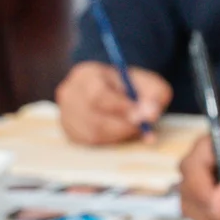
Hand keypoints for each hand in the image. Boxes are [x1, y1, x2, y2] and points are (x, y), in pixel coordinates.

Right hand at [55, 61, 171, 143]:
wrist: (116, 94)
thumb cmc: (133, 88)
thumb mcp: (149, 85)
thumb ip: (153, 96)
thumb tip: (149, 115)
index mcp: (86, 75)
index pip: (98, 94)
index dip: (121, 109)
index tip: (143, 118)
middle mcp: (69, 94)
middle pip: (93, 118)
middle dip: (123, 126)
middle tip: (144, 129)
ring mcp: (66, 116)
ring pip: (94, 134)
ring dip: (119, 135)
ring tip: (135, 128)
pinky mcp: (70, 134)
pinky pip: (91, 144)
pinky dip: (111, 141)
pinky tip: (121, 132)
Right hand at [180, 120, 219, 219]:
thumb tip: (219, 203)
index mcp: (216, 140)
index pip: (192, 168)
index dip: (203, 193)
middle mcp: (204, 157)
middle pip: (188, 190)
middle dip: (214, 209)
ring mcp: (203, 177)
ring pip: (191, 207)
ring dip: (217, 219)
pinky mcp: (208, 195)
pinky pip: (201, 215)